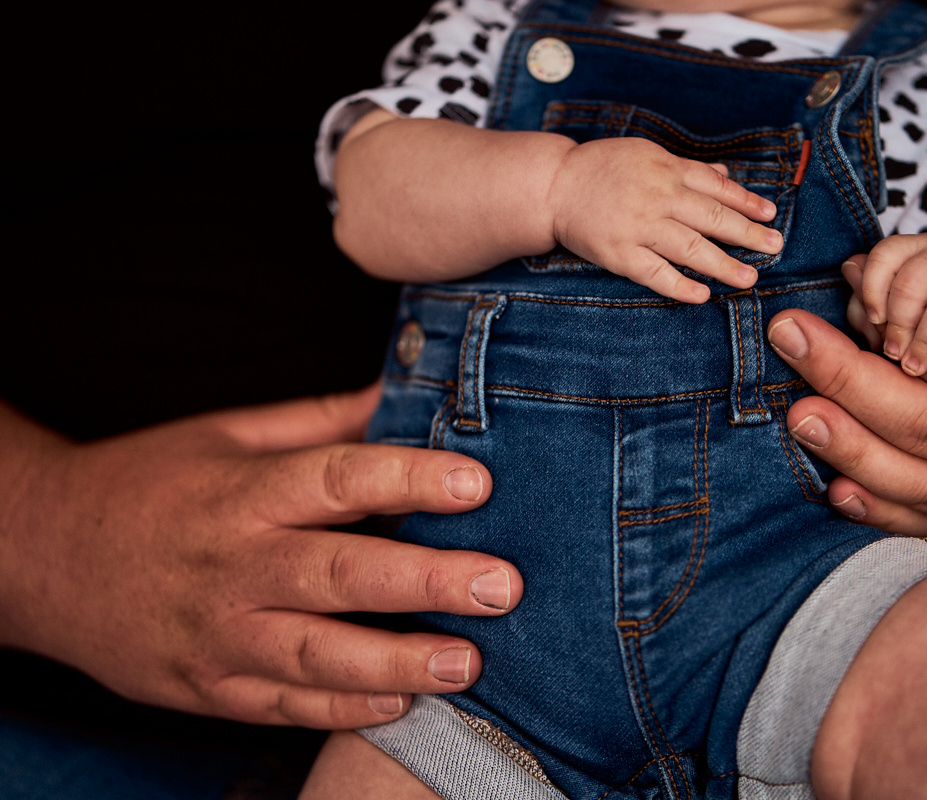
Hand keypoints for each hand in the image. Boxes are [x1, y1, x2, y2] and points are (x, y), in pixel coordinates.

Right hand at [0, 387, 522, 727]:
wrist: (41, 556)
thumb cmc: (149, 485)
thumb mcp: (226, 436)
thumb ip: (321, 422)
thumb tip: (405, 390)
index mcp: (244, 493)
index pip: (338, 479)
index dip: (410, 481)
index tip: (478, 483)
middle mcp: (235, 565)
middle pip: (341, 575)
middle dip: (427, 581)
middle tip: (501, 586)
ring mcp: (219, 634)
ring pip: (318, 655)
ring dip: (398, 661)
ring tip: (469, 662)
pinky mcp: (208, 686)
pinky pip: (284, 705)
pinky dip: (342, 708)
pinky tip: (399, 703)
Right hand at [547, 137, 781, 302]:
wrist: (554, 185)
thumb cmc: (602, 169)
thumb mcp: (647, 155)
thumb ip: (687, 168)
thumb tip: (725, 175)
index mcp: (667, 170)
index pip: (717, 188)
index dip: (747, 202)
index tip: (770, 215)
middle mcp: (657, 197)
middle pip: (712, 218)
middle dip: (748, 234)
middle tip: (775, 247)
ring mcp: (638, 227)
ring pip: (690, 247)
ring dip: (723, 264)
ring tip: (748, 277)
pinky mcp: (618, 253)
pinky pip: (654, 272)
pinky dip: (679, 285)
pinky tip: (702, 295)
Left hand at [844, 233, 926, 375]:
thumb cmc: (921, 313)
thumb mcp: (890, 303)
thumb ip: (869, 292)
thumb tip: (851, 268)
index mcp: (911, 249)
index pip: (884, 255)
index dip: (873, 289)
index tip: (875, 319)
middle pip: (910, 284)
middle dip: (898, 325)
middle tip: (894, 354)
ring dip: (924, 342)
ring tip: (915, 366)